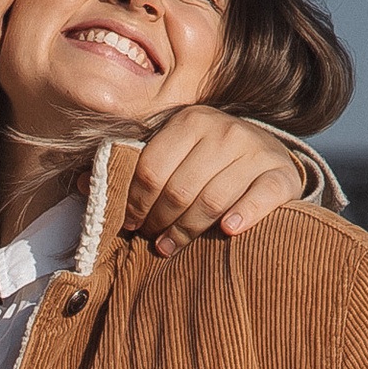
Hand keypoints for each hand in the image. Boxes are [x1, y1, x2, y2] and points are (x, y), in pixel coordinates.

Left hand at [123, 109, 308, 257]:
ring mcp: (255, 151)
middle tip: (153, 239)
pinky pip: (260, 198)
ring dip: (187, 231)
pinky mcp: (281, 174)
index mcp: (191, 121)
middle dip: (159, 221)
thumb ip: (139, 165)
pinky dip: (244, 215)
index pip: (151, 170)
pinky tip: (228, 231)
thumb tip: (86, 185)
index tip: (131, 224)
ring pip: (212, 200)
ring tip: (171, 247)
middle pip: (178, 190)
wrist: (267, 153)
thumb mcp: (176, 151)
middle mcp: (224, 131)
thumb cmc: (209, 159)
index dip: (136, 203)